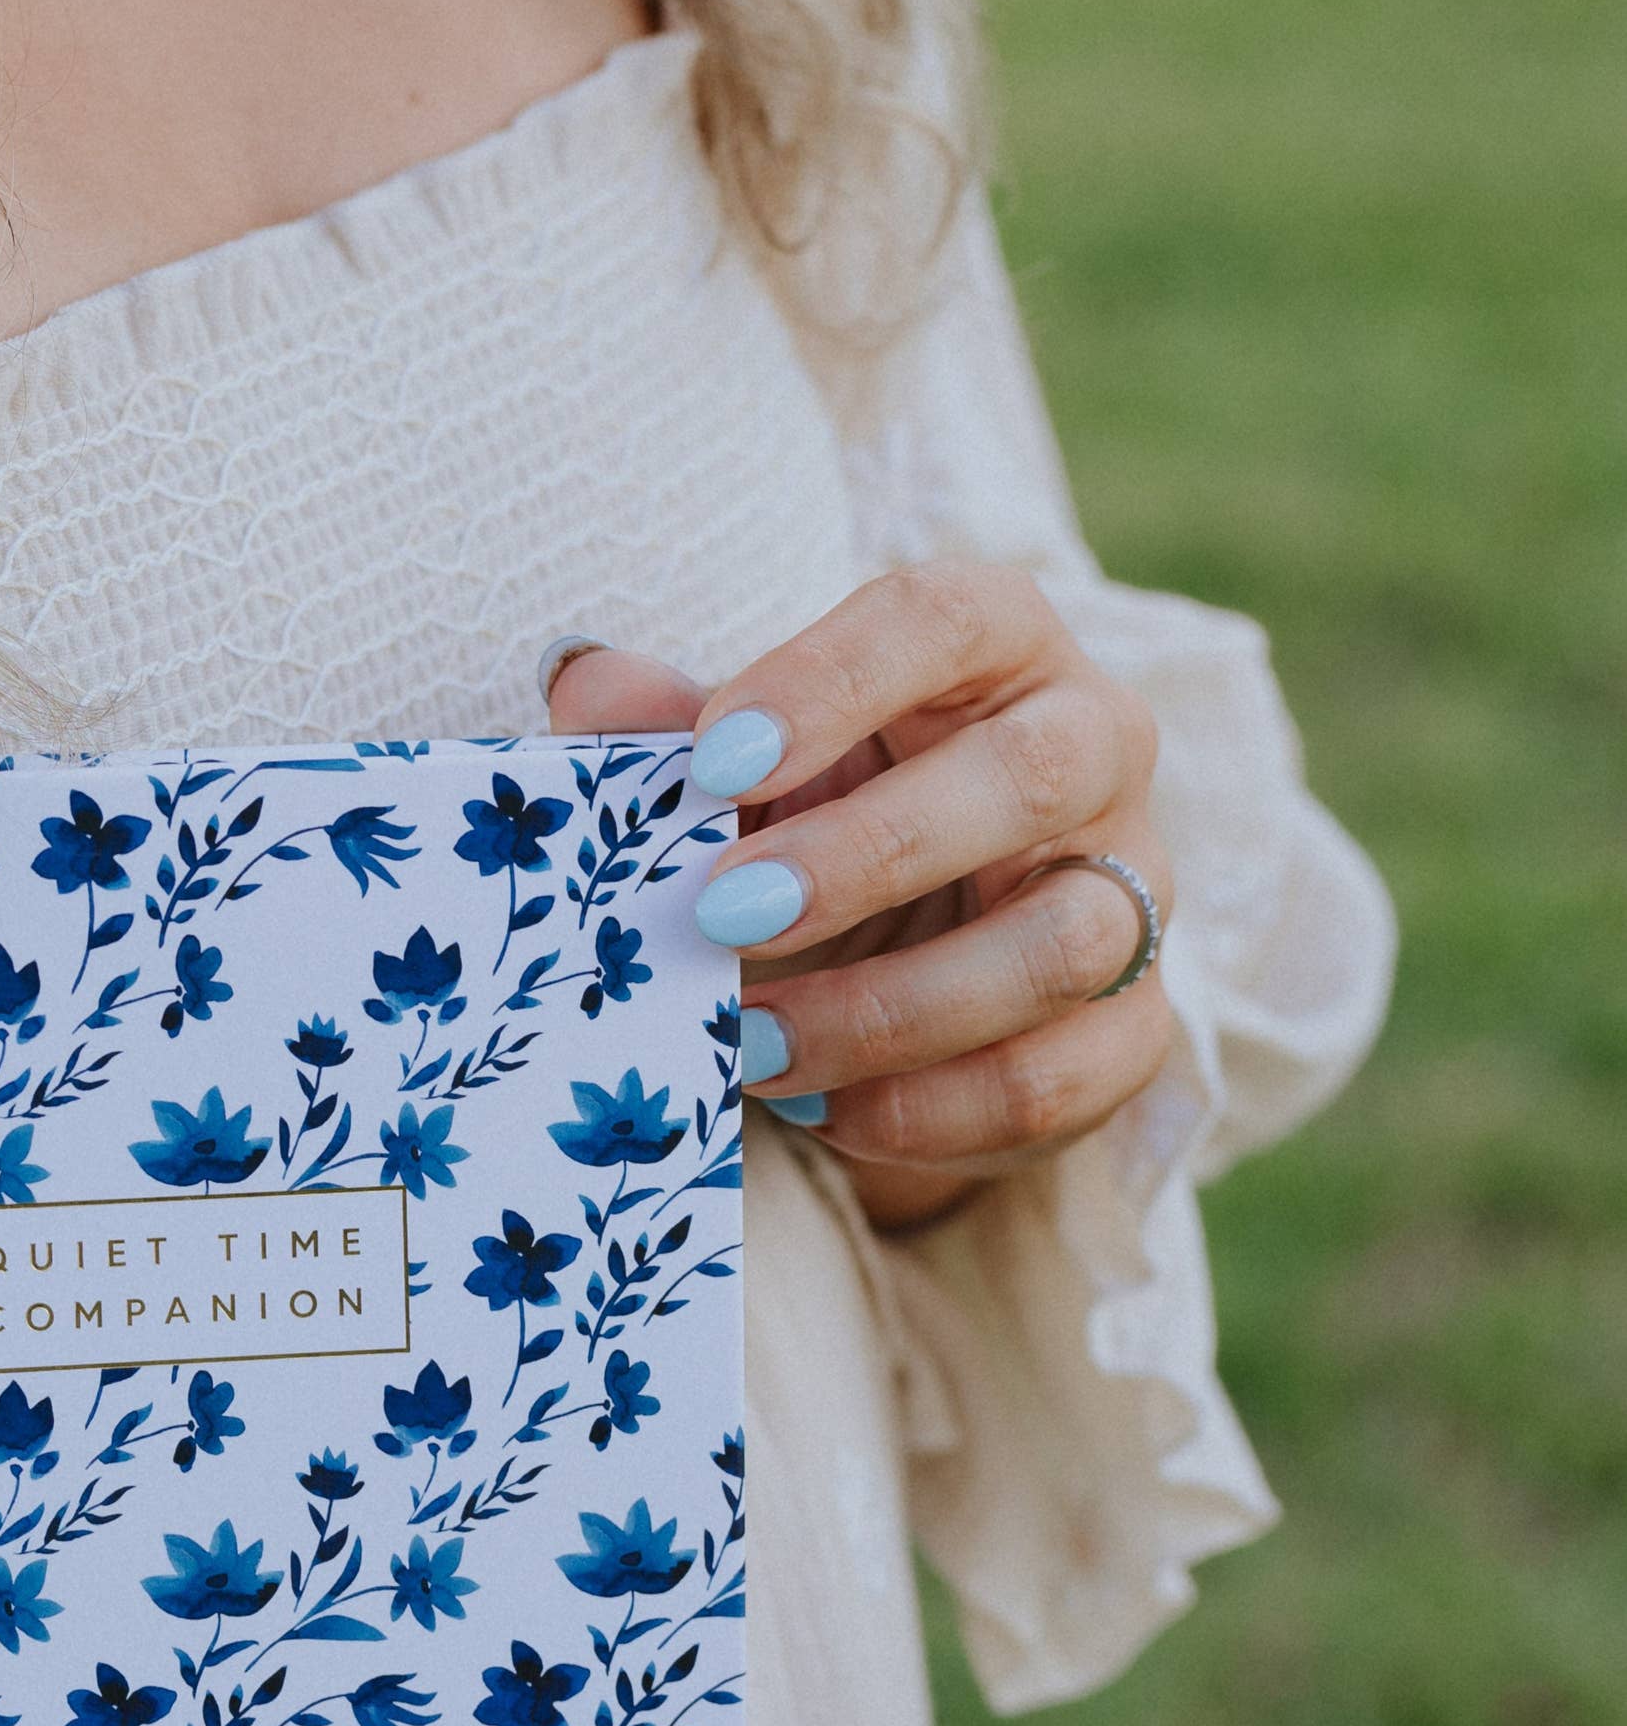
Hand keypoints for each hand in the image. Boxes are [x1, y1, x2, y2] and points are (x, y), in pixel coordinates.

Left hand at [544, 569, 1171, 1231]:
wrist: (901, 948)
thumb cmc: (814, 811)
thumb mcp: (737, 762)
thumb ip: (668, 726)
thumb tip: (589, 690)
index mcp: (998, 644)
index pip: (945, 616)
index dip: (830, 680)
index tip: (710, 762)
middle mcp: (1095, 744)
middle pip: (1031, 775)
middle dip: (868, 854)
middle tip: (725, 915)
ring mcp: (1134, 887)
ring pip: (1063, 943)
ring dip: (890, 1009)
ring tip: (749, 1043)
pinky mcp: (1137, 1021)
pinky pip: (1065, 1074)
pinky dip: (937, 1108)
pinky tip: (826, 1106)